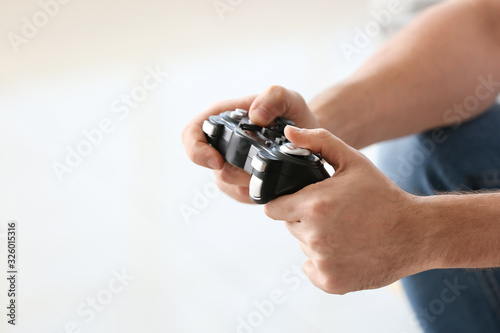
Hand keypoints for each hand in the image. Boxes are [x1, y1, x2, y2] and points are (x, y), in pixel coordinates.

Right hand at [182, 86, 318, 202]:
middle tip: (264, 162)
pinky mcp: (243, 186)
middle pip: (213, 167)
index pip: (191, 134)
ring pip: (230, 184)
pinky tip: (274, 178)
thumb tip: (256, 116)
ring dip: (251, 180)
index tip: (217, 160)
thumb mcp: (288, 98)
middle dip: (238, 169)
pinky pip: (244, 195)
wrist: (307, 136)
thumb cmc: (292, 114)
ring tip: (274, 167)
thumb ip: (274, 97)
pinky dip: (259, 189)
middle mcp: (221, 145)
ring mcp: (230, 167)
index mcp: (222, 119)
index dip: (196, 150)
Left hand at [264, 126, 426, 293]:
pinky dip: (323, 262)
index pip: (273, 208)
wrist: (416, 233)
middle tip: (332, 213)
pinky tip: (345, 250)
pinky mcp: (331, 282)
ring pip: (303, 246)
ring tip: (344, 230)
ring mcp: (322, 261)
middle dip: (303, 219)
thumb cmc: (383, 195)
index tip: (302, 201)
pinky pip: (312, 269)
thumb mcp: (353, 160)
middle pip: (289, 226)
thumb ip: (318, 142)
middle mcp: (313, 236)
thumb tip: (288, 131)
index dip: (286, 203)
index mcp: (312, 205)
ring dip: (315, 239)